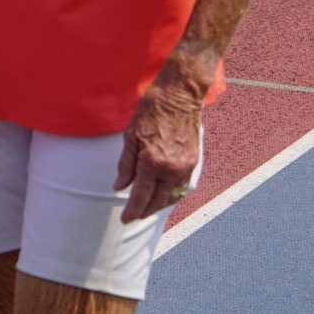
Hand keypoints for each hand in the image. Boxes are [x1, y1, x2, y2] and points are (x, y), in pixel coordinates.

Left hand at [116, 69, 204, 223]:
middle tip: (134, 215)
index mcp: (152, 162)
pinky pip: (182, 186)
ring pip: (172, 196)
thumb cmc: (153, 109)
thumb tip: (119, 186)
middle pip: (158, 201)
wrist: (180, 94)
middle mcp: (171, 168)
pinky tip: (163, 193)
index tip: (125, 219)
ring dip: (159, 205)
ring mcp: (185, 166)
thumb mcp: (130, 135)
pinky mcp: (193, 161)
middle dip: (145, 211)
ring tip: (147, 207)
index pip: (140, 196)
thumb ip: (126, 165)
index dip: (132, 210)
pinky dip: (171, 194)